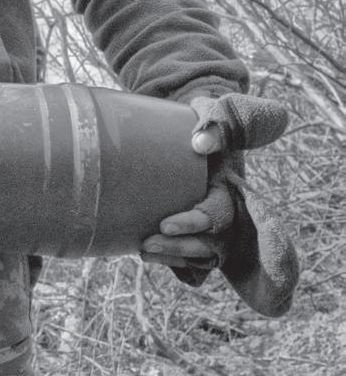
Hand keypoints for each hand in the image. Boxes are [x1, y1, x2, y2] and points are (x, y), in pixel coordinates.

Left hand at [140, 92, 288, 284]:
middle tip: (146, 243)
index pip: (219, 214)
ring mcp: (215, 225)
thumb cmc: (207, 118)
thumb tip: (200, 143)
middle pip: (212, 243)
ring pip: (203, 255)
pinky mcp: (200, 231)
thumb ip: (215, 124)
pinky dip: (176, 263)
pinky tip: (150, 256)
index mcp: (231, 187)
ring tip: (143, 250)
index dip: (194, 224)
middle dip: (179, 247)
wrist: (197, 127)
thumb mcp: (215, 112)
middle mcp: (227, 211)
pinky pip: (196, 260)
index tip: (165, 224)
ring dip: (174, 257)